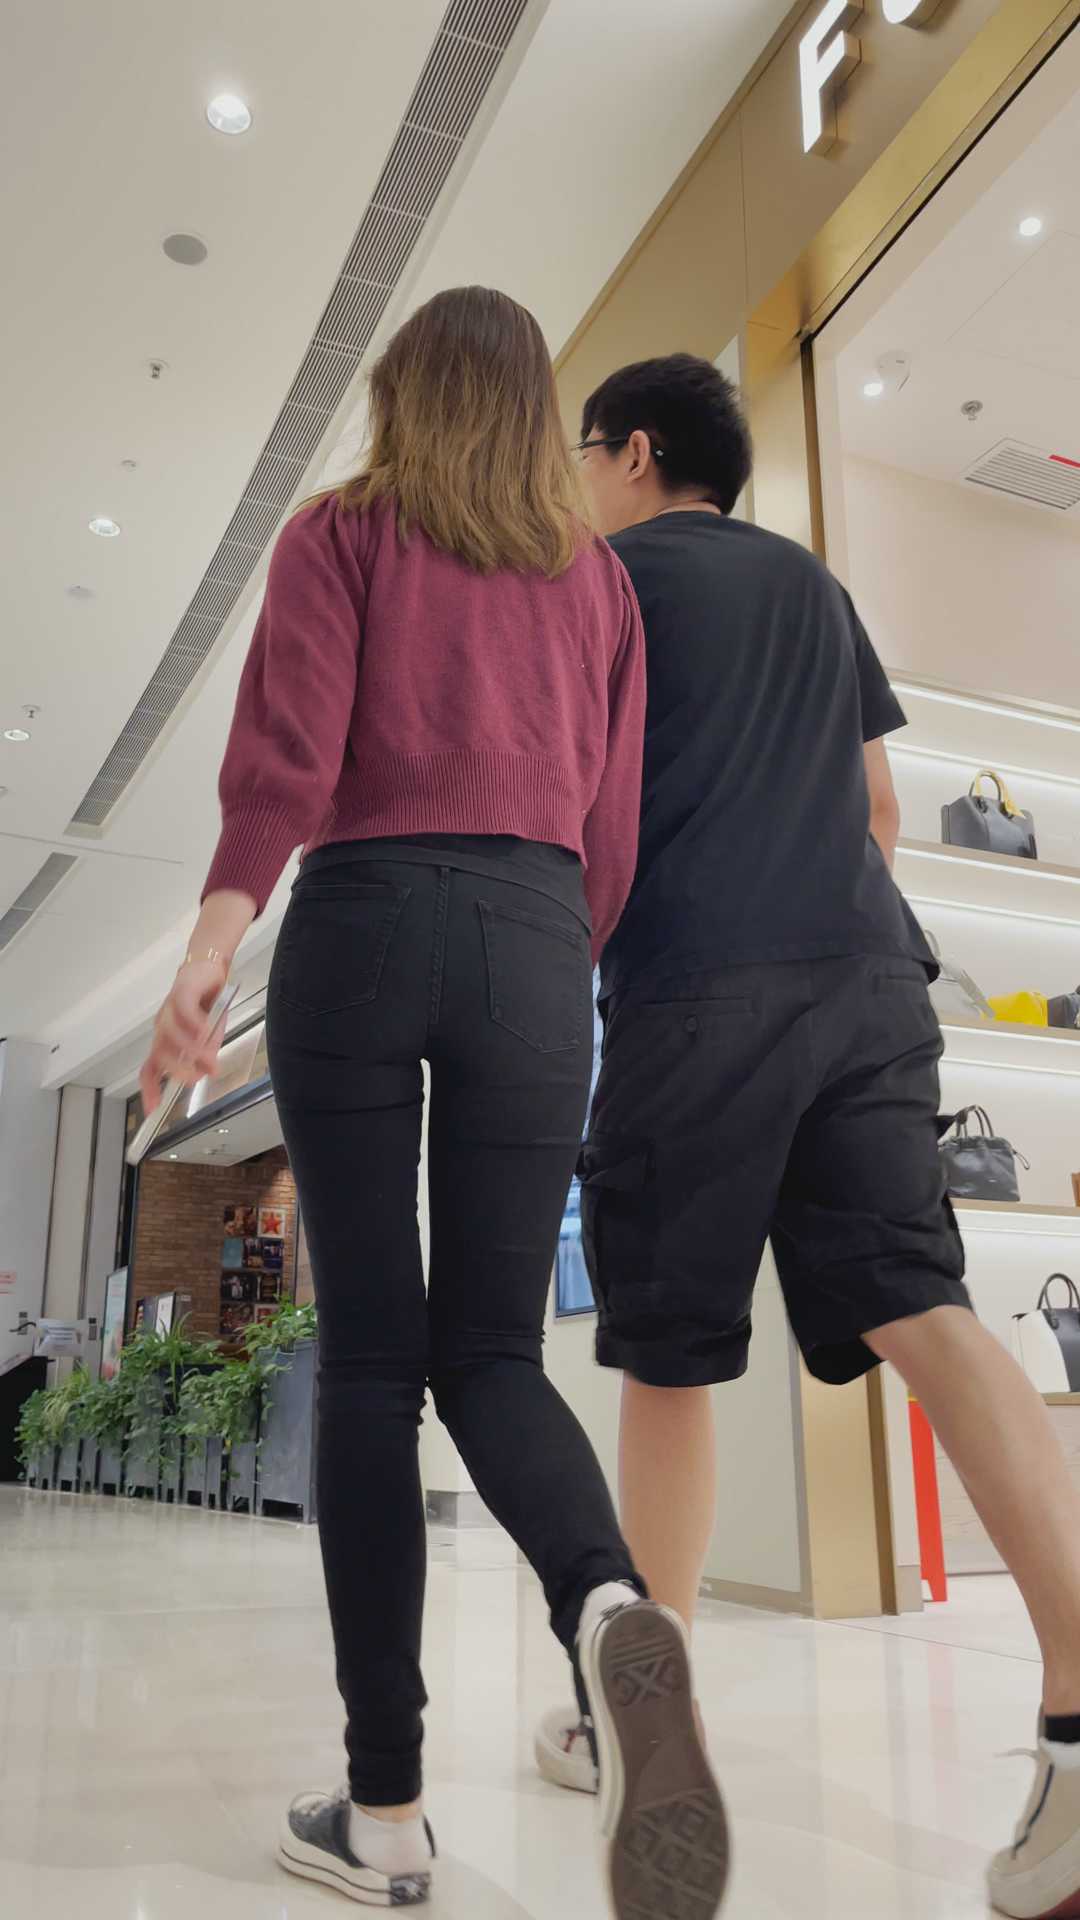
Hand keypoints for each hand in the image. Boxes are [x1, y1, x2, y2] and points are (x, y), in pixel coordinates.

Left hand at [139, 957, 229, 1113]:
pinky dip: (194, 1025)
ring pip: (170, 1036)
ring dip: (189, 1050)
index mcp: (166, 1042)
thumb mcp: (210, 1036)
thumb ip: (206, 1054)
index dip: (149, 1089)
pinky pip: (184, 1012)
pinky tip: (206, 1032)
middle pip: (159, 1056)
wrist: (210, 968)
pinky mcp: (181, 993)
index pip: (151, 1069)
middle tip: (196, 1078)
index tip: (153, 1110)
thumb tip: (208, 1072)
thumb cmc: (207, 1004)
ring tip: (207, 1057)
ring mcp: (170, 1011)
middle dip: (177, 1071)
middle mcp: (163, 1029)